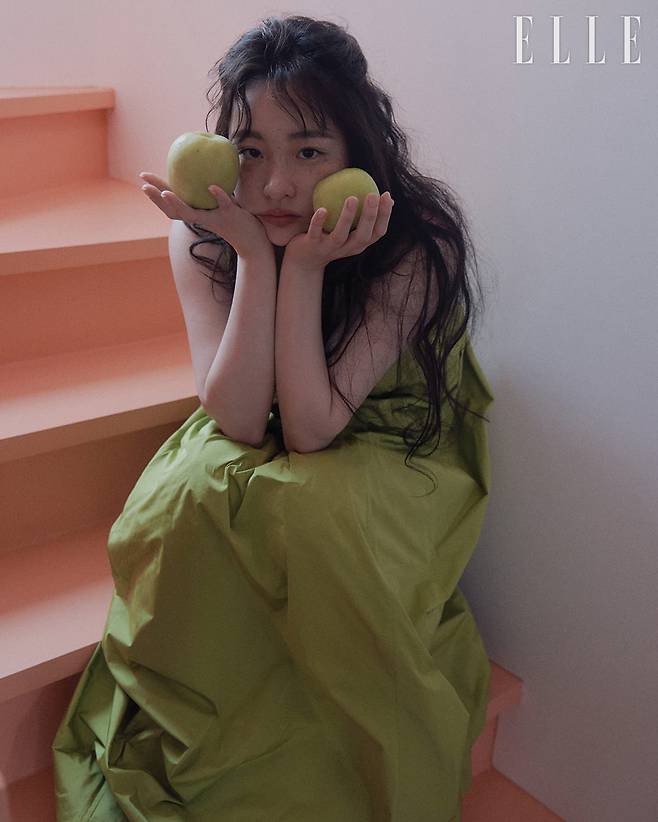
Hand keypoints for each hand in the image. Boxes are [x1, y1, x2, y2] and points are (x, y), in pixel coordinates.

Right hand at [138, 172, 270, 257]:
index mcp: (196, 214)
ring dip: (177, 204)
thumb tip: (202, 161)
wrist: (253, 241)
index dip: (155, 194)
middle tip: (143, 186)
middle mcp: (200, 219)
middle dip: (156, 199)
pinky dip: (217, 196)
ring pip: (192, 214)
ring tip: (165, 193)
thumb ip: (210, 188)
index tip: (142, 180)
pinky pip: (223, 205)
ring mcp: (214, 219)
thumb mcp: (220, 201)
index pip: (171, 205)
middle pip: (173, 211)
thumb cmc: (236, 218)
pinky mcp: (230, 216)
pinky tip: (211, 187)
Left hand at [283, 191, 393, 271]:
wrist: (305, 261)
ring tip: (352, 198)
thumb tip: (386, 197)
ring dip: (347, 218)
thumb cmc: (331, 238)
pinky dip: (319, 222)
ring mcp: (329, 249)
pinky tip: (322, 209)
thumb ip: (363, 215)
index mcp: (359, 243)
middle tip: (372, 195)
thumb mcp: (350, 229)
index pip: (378, 232)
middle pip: (363, 236)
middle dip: (369, 216)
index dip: (385, 215)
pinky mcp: (313, 246)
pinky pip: (315, 233)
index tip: (386, 195)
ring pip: (340, 236)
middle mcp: (347, 248)